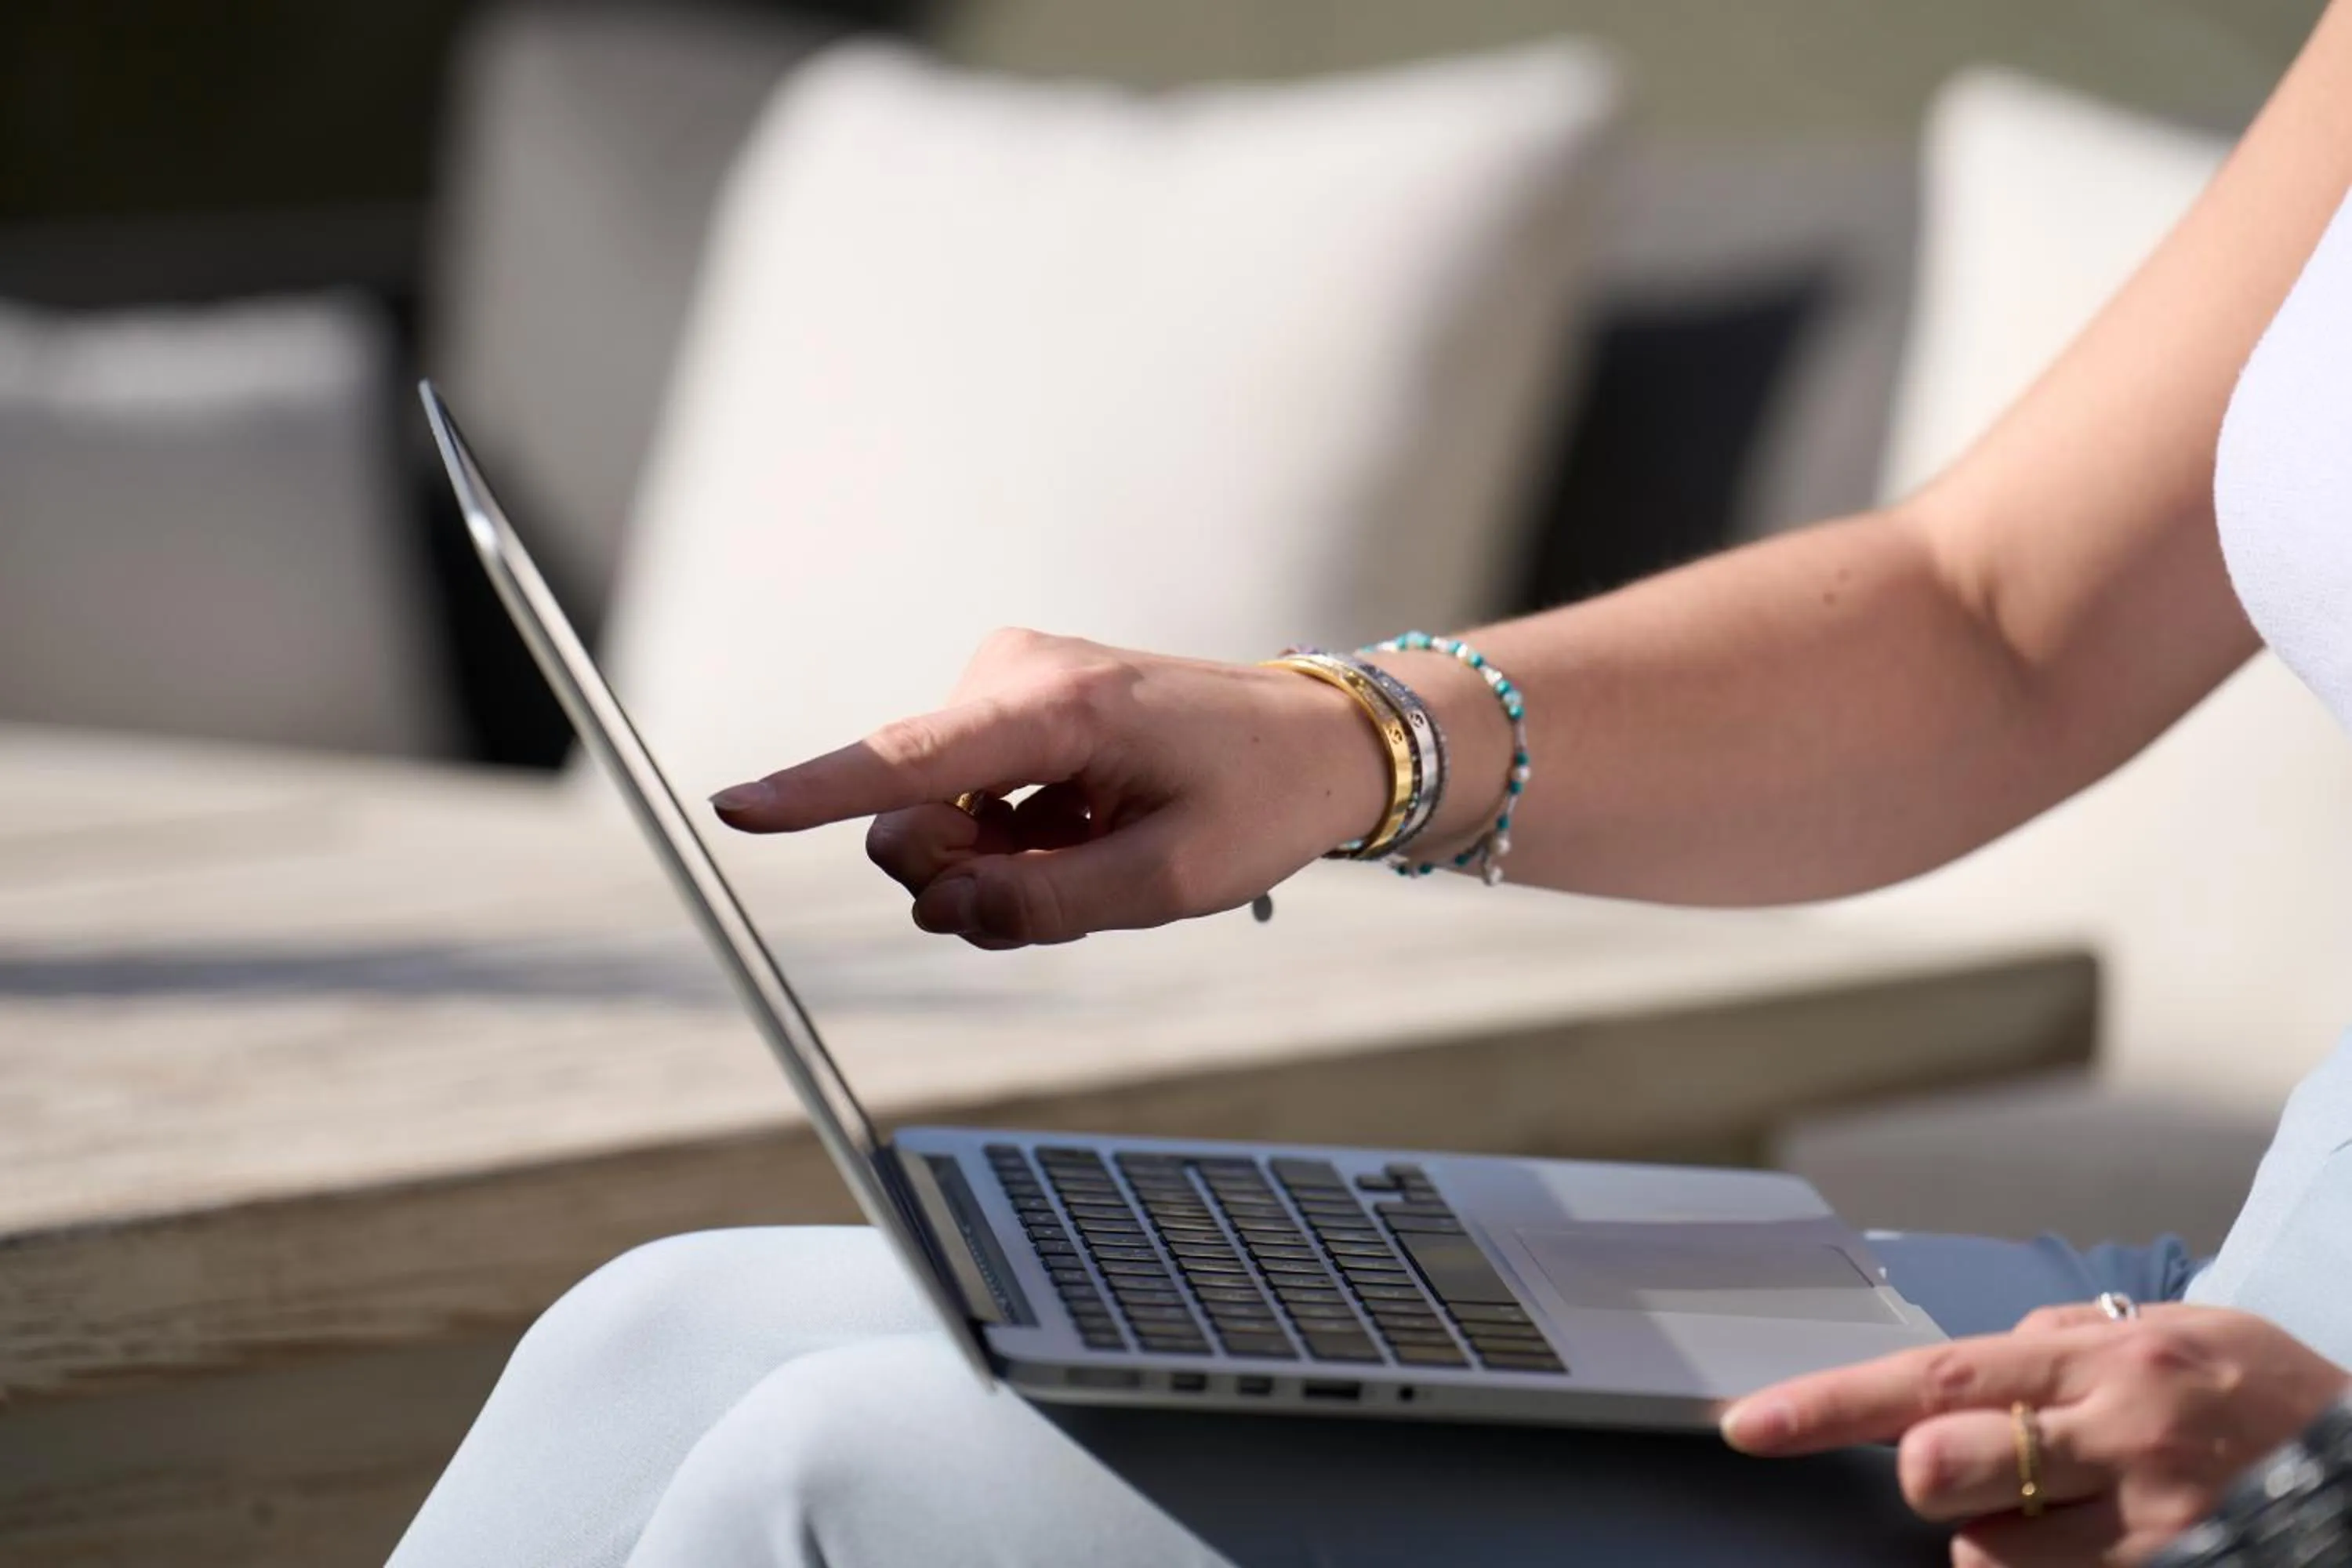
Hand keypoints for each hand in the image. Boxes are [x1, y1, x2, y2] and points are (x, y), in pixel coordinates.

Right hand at [707, 629, 1390, 946]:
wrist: (1320, 740)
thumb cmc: (1258, 802)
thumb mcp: (1167, 883)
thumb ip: (1043, 908)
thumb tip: (940, 912)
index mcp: (1057, 707)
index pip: (907, 760)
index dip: (814, 794)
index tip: (731, 808)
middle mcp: (1015, 677)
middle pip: (910, 818)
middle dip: (961, 879)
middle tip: (1061, 891)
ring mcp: (1011, 686)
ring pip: (937, 820)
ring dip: (998, 865)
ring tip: (1095, 853)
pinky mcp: (1015, 706)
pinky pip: (968, 804)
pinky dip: (1016, 842)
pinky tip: (1090, 833)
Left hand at [1722, 1304, 2349, 1565]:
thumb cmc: (2274, 1401)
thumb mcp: (2179, 1334)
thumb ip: (2068, 1339)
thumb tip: (1979, 1352)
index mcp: (2102, 1359)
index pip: (1929, 1376)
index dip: (1828, 1404)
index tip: (1749, 1422)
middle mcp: (2117, 1435)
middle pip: (1939, 1469)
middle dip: (1933, 1479)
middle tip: (1989, 1472)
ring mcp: (2150, 1525)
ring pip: (1989, 1555)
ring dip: (2007, 1541)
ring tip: (2083, 1516)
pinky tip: (2107, 1550)